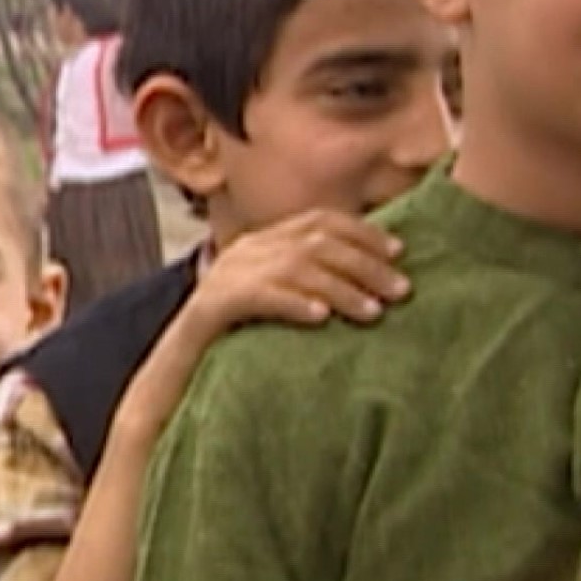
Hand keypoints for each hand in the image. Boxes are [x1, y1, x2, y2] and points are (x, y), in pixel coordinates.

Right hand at [194, 208, 409, 329]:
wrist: (179, 360)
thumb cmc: (237, 333)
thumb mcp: (275, 295)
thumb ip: (309, 279)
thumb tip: (369, 279)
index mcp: (263, 241)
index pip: (320, 220)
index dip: (363, 232)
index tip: (400, 252)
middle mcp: (248, 250)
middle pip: (315, 242)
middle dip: (365, 264)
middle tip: (401, 290)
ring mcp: (230, 275)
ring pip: (295, 268)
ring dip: (341, 288)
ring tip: (373, 312)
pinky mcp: (216, 304)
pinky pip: (261, 296)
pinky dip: (295, 303)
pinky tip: (321, 317)